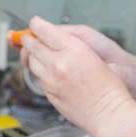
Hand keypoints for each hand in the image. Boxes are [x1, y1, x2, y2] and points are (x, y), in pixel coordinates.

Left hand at [19, 17, 133, 136]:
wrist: (107, 113)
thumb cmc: (109, 87)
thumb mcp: (93, 56)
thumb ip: (72, 48)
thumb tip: (56, 41)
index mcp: (73, 49)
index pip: (45, 31)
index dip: (36, 25)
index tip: (34, 23)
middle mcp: (59, 63)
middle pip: (33, 46)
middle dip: (27, 40)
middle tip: (26, 38)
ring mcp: (51, 80)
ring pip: (32, 62)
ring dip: (31, 56)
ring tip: (34, 54)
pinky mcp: (49, 93)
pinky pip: (39, 78)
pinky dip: (40, 72)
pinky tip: (46, 71)